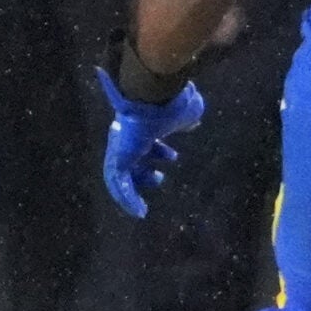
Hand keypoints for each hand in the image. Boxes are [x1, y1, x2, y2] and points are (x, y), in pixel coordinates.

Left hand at [95, 66, 204, 217]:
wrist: (152, 98)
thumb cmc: (169, 104)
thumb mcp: (183, 114)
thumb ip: (185, 122)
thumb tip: (192, 122)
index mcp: (141, 126)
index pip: (145, 142)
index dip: (158, 151)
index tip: (173, 156)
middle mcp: (126, 138)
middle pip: (131, 161)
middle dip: (144, 172)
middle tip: (159, 178)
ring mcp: (119, 150)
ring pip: (121, 177)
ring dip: (133, 192)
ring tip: (142, 208)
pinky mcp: (117, 161)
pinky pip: (119, 186)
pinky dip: (128, 200)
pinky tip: (139, 212)